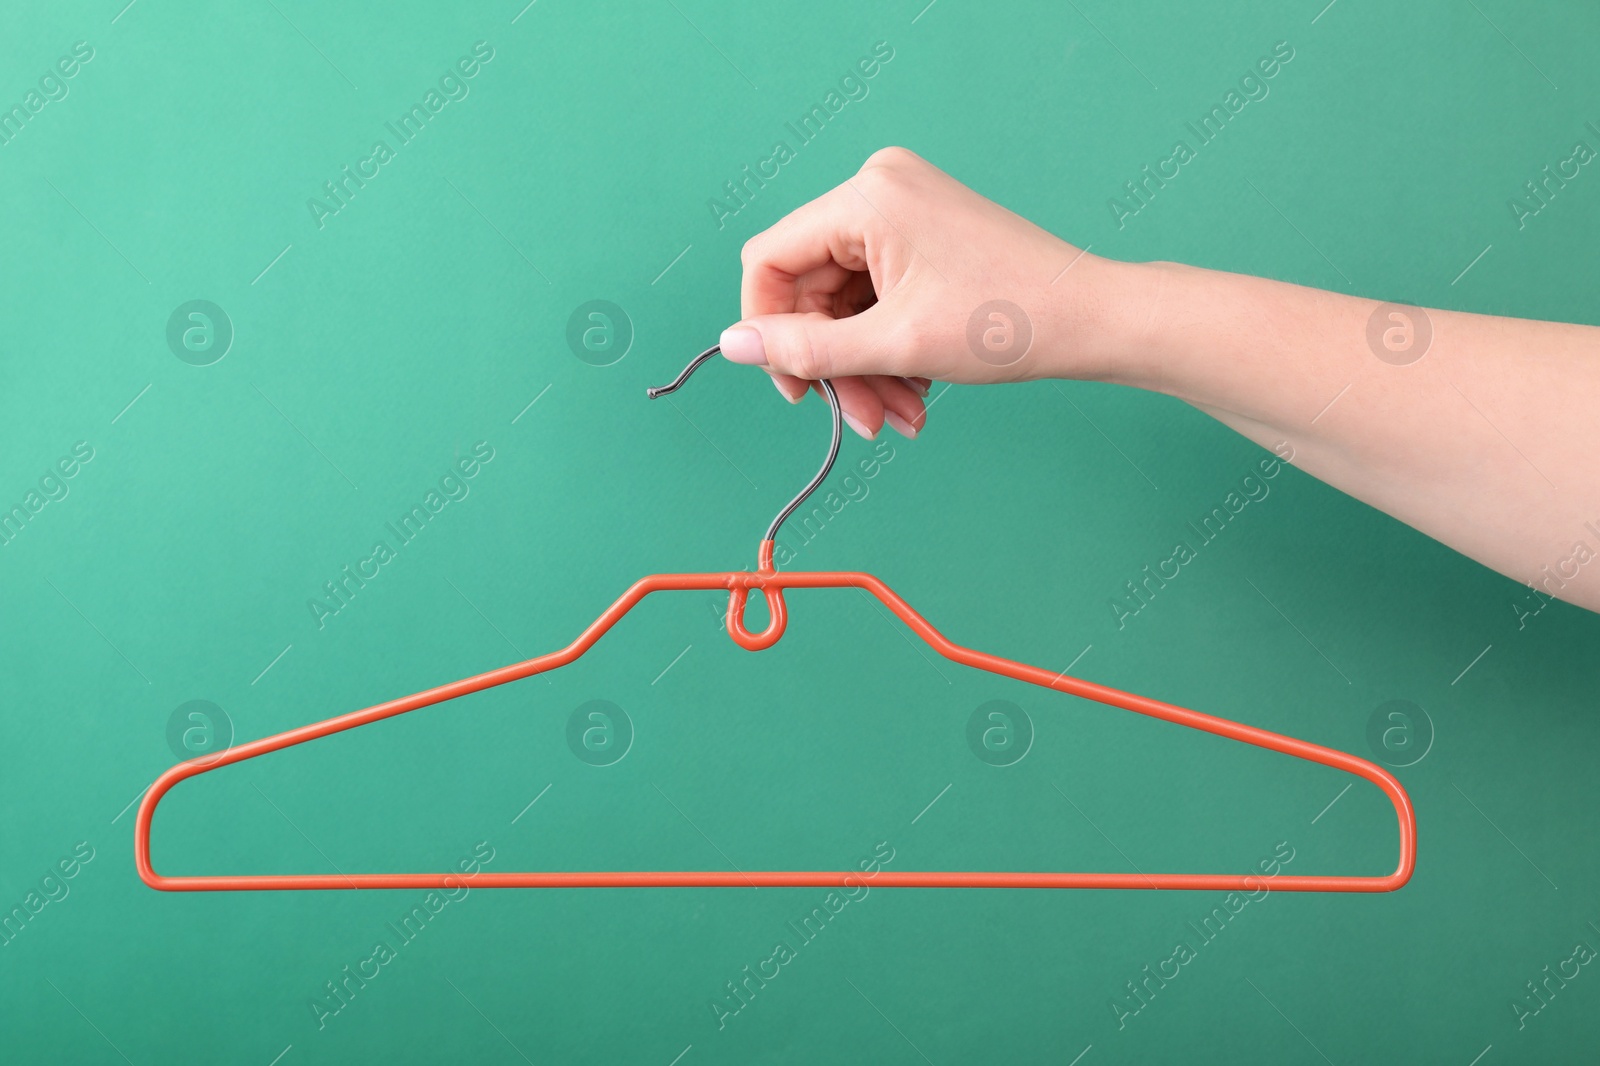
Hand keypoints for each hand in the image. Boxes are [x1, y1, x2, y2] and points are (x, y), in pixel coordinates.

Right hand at [722, 146, 1124, 438]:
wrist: (1093, 319)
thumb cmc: (1009, 321)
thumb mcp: (893, 346)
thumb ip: (805, 349)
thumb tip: (732, 345)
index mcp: (867, 197)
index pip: (770, 260)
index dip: (769, 331)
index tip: (794, 389)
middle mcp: (880, 189)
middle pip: (812, 289)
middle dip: (835, 364)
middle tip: (862, 420)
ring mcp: (905, 210)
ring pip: (847, 303)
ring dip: (865, 367)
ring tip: (900, 417)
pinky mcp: (925, 235)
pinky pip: (879, 297)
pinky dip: (889, 349)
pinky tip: (917, 392)